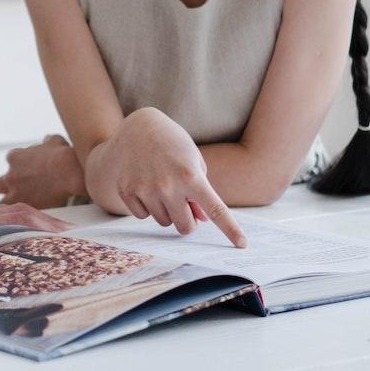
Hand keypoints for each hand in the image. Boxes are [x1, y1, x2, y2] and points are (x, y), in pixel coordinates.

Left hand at [0, 134, 84, 208]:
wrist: (71, 173)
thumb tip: (46, 140)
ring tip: (25, 209)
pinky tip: (26, 217)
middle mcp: (10, 175)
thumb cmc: (64, 156)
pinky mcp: (22, 206)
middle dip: (8, 188)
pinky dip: (18, 216)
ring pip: (2, 202)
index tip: (30, 172)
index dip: (20, 168)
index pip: (11, 162)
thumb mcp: (55, 141)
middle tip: (22, 191)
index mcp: (15, 157)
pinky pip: (13, 214)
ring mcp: (14, 192)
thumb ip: (47, 141)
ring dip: (11, 204)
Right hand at [88, 108, 245, 246]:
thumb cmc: (173, 144)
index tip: (242, 244)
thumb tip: (201, 219)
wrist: (139, 127)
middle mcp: (168, 185)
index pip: (215, 210)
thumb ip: (201, 192)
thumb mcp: (194, 161)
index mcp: (191, 176)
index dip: (230, 229)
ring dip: (167, 211)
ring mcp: (145, 189)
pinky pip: (142, 215)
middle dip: (188, 221)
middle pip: (185, 226)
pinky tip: (145, 184)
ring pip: (164, 222)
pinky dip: (147, 206)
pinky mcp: (127, 190)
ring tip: (162, 186)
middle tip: (186, 206)